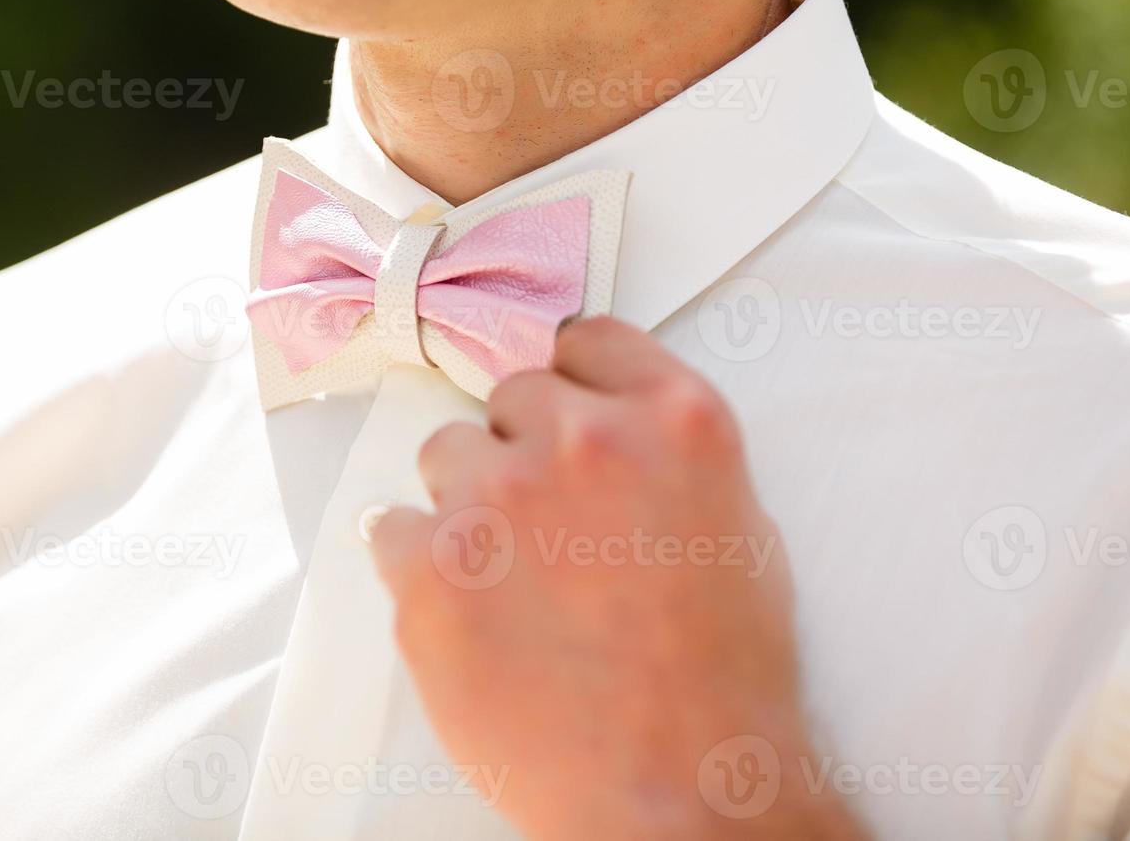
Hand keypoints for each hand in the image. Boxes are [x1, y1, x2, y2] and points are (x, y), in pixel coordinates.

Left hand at [369, 318, 860, 839]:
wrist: (677, 790)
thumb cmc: (722, 677)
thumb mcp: (738, 528)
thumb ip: (665, 455)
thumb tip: (604, 431)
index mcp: (673, 419)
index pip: (588, 340)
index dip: (573, 380)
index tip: (561, 414)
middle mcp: (582, 439)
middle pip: (513, 395)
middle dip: (524, 448)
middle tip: (548, 527)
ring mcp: (497, 499)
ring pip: (447, 454)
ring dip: (469, 502)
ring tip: (511, 581)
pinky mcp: (429, 570)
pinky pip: (390, 528)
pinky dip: (418, 564)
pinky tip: (465, 613)